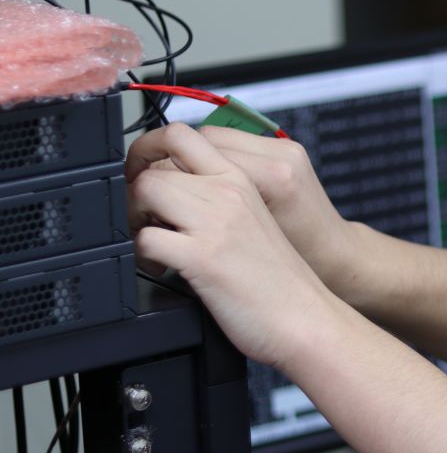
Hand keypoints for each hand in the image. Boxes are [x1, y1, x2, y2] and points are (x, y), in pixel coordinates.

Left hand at [126, 124, 345, 368]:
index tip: (143, 171)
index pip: (182, 134)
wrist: (307, 318)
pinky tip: (159, 266)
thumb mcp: (256, 218)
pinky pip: (145, 238)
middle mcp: (229, 192)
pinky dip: (141, 254)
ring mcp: (216, 223)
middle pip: (154, 165)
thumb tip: (174, 188)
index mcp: (243, 179)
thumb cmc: (282, 279)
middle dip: (135, 190)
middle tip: (143, 216)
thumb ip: (221, 196)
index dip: (149, 149)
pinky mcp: (202, 257)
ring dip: (134, 217)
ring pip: (145, 191)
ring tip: (150, 239)